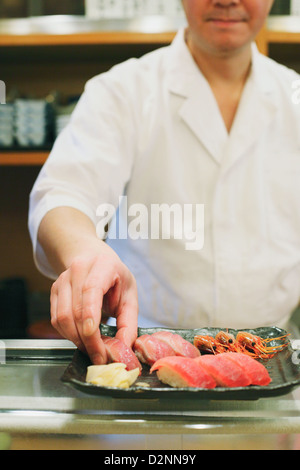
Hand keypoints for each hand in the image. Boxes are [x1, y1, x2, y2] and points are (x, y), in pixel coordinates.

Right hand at [50, 245, 138, 364]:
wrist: (92, 258)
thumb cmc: (114, 277)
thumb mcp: (129, 294)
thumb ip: (129, 321)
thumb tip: (124, 348)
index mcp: (103, 265)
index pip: (91, 290)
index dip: (90, 313)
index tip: (93, 335)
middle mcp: (78, 270)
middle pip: (75, 309)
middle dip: (86, 338)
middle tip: (99, 356)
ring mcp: (63, 280)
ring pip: (62, 317)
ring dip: (76, 339)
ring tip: (91, 350)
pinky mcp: (53, 291)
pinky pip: (56, 319)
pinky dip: (68, 334)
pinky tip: (81, 339)